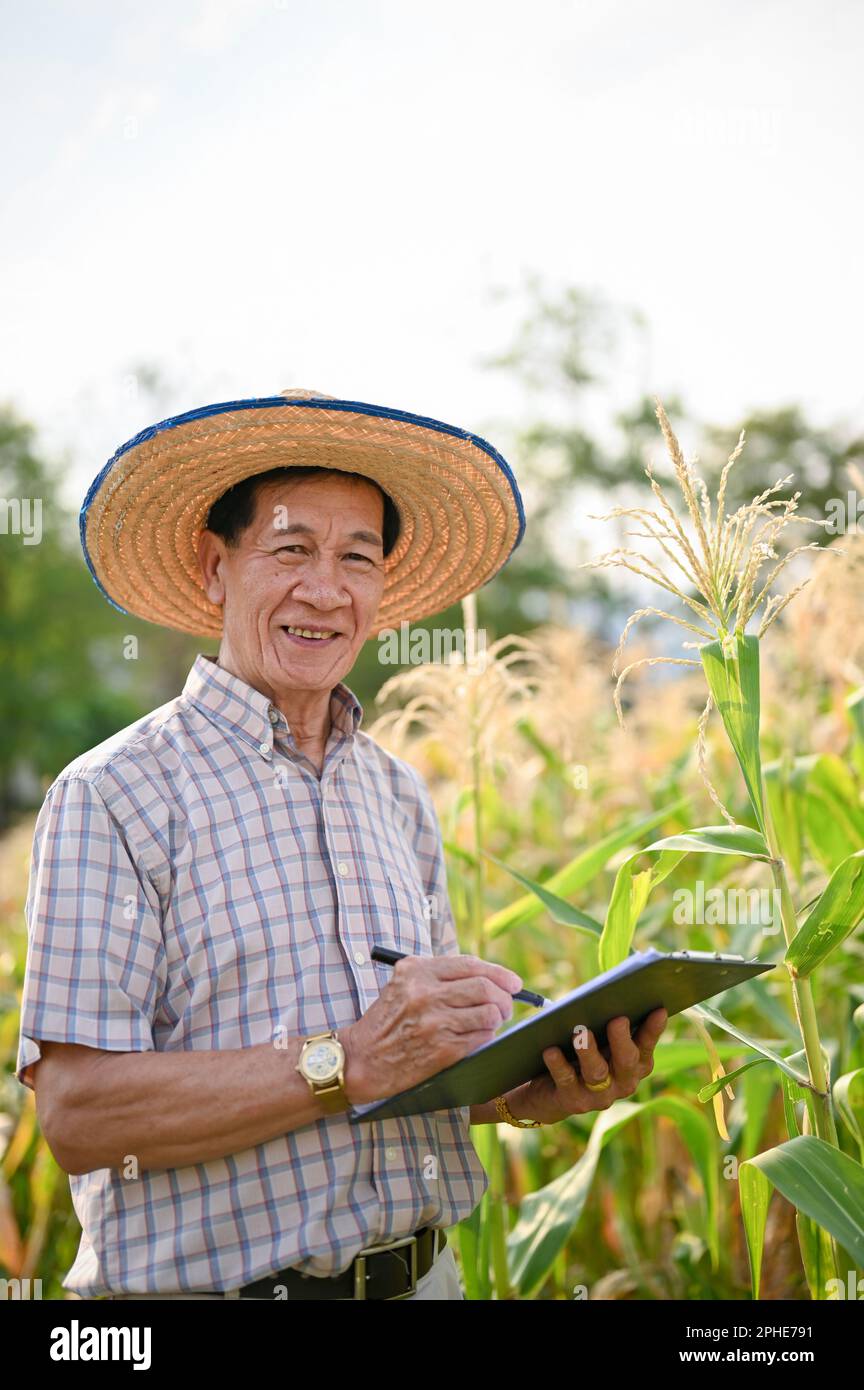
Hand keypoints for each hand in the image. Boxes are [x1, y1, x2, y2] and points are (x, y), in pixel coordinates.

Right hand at [340, 953, 521, 1104]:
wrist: (361, 1059)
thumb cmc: (387, 1020)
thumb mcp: (404, 984)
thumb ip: (439, 975)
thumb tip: (487, 977)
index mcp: (417, 971)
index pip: (470, 964)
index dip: (498, 972)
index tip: (513, 982)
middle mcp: (426, 993)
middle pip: (484, 988)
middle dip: (504, 997)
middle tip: (507, 1004)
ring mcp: (435, 1022)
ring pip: (488, 1013)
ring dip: (497, 1018)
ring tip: (493, 1021)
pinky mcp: (442, 1049)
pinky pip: (480, 1038)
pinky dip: (486, 1036)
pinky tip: (478, 1037)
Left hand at [505, 1009, 668, 1124]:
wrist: (552, 1092)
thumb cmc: (581, 1053)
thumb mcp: (598, 1039)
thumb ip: (608, 1023)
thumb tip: (608, 997)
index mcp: (635, 1064)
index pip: (646, 1045)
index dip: (653, 1029)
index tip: (658, 1009)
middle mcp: (623, 1082)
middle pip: (626, 1060)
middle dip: (622, 1039)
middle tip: (617, 1019)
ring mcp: (600, 1095)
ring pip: (597, 1072)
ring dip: (589, 1051)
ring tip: (580, 1032)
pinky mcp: (574, 1101)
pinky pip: (566, 1081)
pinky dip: (559, 1064)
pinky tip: (551, 1051)